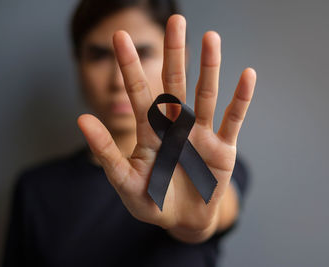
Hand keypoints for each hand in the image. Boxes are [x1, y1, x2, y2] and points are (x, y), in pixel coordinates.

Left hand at [77, 15, 255, 241]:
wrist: (183, 220)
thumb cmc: (153, 201)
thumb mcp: (125, 182)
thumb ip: (106, 153)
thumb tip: (81, 119)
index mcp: (151, 132)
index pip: (139, 93)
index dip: (130, 66)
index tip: (121, 37)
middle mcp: (176, 126)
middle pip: (175, 84)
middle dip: (174, 53)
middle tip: (176, 21)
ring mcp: (201, 134)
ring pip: (205, 95)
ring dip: (209, 67)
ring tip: (210, 37)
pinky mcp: (223, 147)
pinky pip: (233, 119)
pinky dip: (240, 99)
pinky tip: (247, 75)